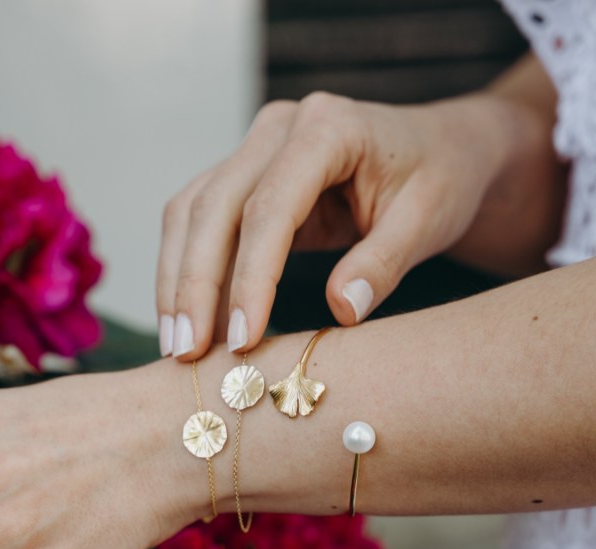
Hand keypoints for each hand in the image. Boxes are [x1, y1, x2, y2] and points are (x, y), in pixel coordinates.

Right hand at [156, 90, 515, 357]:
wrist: (438, 149)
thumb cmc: (439, 179)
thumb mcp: (428, 220)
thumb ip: (384, 263)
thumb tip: (340, 311)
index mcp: (328, 128)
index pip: (269, 208)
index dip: (250, 279)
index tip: (243, 341)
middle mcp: (279, 129)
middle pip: (213, 207)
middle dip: (193, 285)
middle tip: (186, 352)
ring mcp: (256, 149)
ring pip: (190, 212)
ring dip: (177, 281)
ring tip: (176, 346)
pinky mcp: (245, 177)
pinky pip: (199, 221)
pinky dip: (188, 271)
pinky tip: (193, 319)